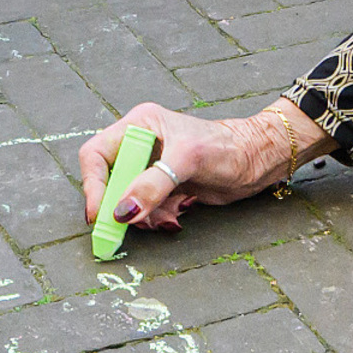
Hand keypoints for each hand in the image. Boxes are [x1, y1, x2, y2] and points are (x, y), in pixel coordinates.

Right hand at [76, 100, 329, 232]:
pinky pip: (147, 210)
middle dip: (120, 206)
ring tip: (165, 219)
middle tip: (127, 227)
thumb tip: (122, 211)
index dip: (93, 186)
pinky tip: (176, 217)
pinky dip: (157, 219)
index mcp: (140, 126)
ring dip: (142, 217)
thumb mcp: (187, 161)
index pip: (97, 155)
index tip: (100, 214)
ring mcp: (153, 168)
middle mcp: (141, 144)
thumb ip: (153, 185)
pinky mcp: (166, 187)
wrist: (259, 161)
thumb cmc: (227, 148)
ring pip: (128, 201)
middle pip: (109, 181)